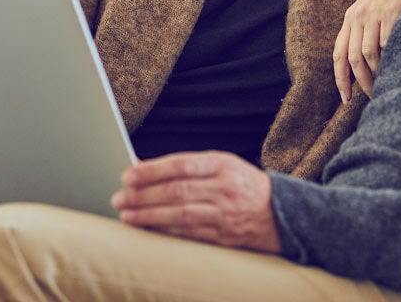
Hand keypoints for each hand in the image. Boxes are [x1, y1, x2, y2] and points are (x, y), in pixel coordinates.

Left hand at [111, 152, 281, 253]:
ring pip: (181, 215)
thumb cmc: (241, 183)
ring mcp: (224, 214)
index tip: (128, 175)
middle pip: (177, 191)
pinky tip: (148, 229)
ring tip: (127, 216)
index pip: (181, 164)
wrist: (281, 212)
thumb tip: (143, 166)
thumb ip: (185, 165)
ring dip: (149, 216)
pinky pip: (190, 234)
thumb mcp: (220, 164)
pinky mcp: (223, 237)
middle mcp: (224, 188)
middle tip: (119, 198)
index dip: (152, 170)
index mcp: (222, 164)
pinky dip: (166, 232)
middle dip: (143, 195)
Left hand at [332, 0, 400, 101]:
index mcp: (351, 16)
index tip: (345, 99)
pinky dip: (391, 60)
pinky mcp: (392, 12)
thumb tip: (367, 64)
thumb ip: (367, 30)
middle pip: (353, 59)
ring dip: (376, 76)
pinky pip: (387, 44)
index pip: (339, 53)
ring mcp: (374, 14)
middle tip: (371, 98)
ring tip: (386, 87)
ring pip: (369, 55)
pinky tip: (398, 69)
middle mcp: (358, 15)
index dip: (340, 78)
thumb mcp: (375, 8)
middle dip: (360, 83)